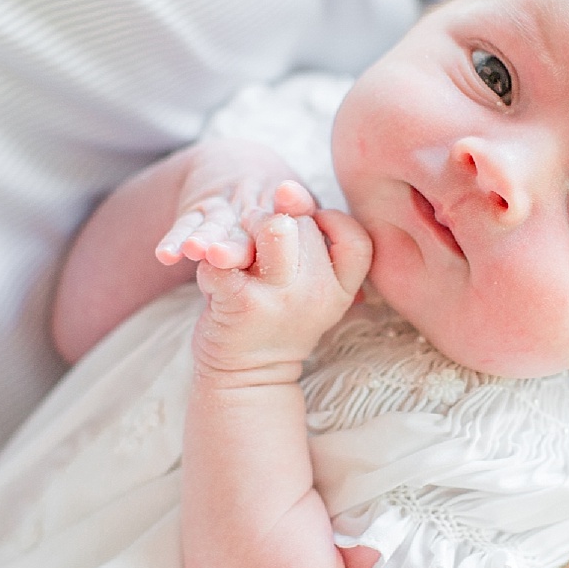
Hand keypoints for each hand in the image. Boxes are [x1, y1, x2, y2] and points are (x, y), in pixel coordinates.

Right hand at [154, 140, 311, 270]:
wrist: (235, 162)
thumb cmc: (277, 206)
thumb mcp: (302, 217)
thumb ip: (326, 247)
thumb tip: (361, 296)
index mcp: (289, 214)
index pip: (292, 223)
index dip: (286, 227)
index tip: (286, 245)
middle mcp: (256, 211)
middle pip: (250, 227)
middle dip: (239, 243)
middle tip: (228, 258)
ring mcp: (223, 212)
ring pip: (215, 226)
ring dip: (206, 237)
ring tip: (196, 249)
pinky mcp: (196, 212)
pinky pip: (184, 226)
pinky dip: (174, 239)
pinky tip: (165, 255)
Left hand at [187, 193, 371, 379]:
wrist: (246, 379)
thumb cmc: (275, 319)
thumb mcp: (307, 285)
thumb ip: (306, 237)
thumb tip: (288, 188)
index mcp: (341, 289)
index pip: (356, 236)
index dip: (330, 221)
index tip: (307, 233)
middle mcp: (318, 294)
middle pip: (303, 224)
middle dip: (274, 221)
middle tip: (257, 249)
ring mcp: (281, 300)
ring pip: (273, 228)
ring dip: (246, 228)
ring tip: (236, 252)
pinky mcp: (241, 304)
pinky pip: (224, 256)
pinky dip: (211, 258)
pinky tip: (213, 275)